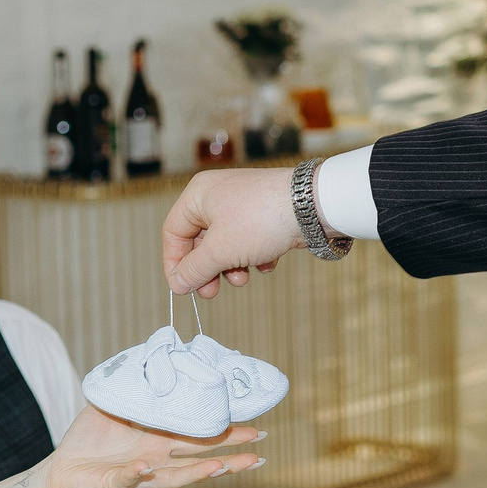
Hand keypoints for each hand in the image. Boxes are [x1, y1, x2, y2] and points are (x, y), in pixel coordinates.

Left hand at [41, 405, 262, 487]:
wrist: (62, 469)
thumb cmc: (90, 436)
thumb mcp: (114, 402)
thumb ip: (135, 387)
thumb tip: (156, 358)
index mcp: (160, 438)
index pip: (199, 433)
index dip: (225, 430)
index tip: (252, 422)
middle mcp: (158, 457)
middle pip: (201, 456)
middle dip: (231, 452)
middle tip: (259, 447)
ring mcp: (142, 473)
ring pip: (178, 476)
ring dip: (201, 472)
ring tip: (224, 467)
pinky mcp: (116, 483)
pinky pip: (126, 479)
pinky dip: (135, 474)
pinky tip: (145, 467)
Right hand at [162, 168, 301, 296]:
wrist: (313, 206)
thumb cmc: (260, 220)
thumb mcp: (220, 251)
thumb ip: (194, 270)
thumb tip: (177, 284)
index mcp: (198, 195)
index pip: (173, 232)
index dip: (174, 263)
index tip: (182, 288)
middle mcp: (217, 195)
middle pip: (200, 241)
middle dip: (207, 269)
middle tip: (212, 292)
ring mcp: (243, 204)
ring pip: (226, 244)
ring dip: (232, 267)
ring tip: (243, 278)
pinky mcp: (264, 213)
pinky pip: (249, 240)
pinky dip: (253, 256)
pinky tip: (266, 263)